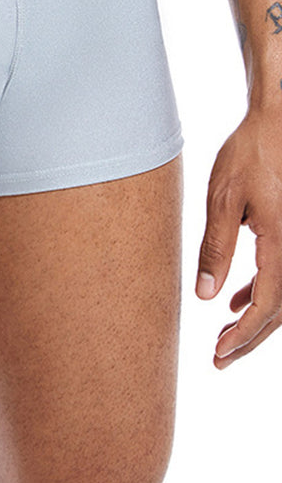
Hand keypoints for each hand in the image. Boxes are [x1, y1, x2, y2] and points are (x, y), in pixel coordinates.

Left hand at [197, 106, 281, 368]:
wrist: (277, 121)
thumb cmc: (249, 153)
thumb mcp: (223, 199)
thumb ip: (216, 249)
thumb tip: (207, 297)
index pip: (267, 306)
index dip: (244, 335)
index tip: (220, 353)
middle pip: (280, 310)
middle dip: (251, 338)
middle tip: (220, 360)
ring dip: (257, 319)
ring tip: (226, 337)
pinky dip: (263, 292)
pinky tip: (238, 300)